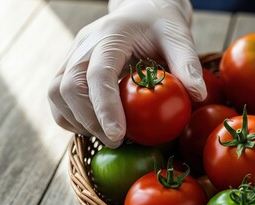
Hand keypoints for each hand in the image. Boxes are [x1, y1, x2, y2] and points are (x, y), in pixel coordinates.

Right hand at [48, 0, 205, 147]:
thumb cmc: (162, 24)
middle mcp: (85, 44)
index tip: (119, 136)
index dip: (105, 108)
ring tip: (106, 136)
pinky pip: (56, 95)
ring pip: (56, 92)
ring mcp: (73, 54)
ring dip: (77, 121)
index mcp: (111, 36)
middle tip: (117, 141)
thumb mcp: (179, 38)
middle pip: (68, 87)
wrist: (141, 10)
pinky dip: (70, 116)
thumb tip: (199, 97)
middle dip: (90, 121)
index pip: (98, 74)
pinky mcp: (70, 65)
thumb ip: (188, 64)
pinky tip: (93, 126)